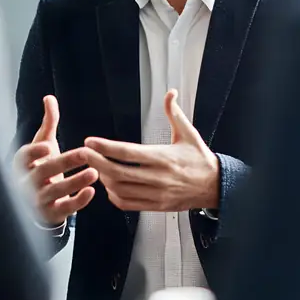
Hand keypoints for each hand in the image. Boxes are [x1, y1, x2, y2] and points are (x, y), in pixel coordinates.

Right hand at [15, 95, 97, 224]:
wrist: (39, 200)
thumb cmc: (41, 165)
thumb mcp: (43, 144)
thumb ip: (48, 123)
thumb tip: (49, 98)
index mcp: (22, 164)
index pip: (23, 157)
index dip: (33, 152)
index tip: (48, 146)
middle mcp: (26, 183)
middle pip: (43, 172)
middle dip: (64, 162)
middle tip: (85, 153)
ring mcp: (37, 200)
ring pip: (54, 191)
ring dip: (74, 182)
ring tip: (94, 173)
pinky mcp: (51, 213)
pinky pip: (64, 208)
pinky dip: (77, 202)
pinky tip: (91, 192)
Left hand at [83, 89, 218, 211]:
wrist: (215, 186)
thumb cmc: (200, 159)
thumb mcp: (189, 133)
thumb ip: (175, 113)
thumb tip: (170, 93)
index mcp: (163, 157)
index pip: (127, 152)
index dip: (105, 147)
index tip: (90, 141)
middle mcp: (157, 177)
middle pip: (117, 172)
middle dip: (96, 163)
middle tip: (84, 154)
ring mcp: (156, 194)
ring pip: (120, 189)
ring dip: (104, 179)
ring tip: (96, 167)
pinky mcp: (156, 206)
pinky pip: (128, 204)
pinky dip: (114, 196)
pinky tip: (110, 185)